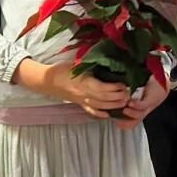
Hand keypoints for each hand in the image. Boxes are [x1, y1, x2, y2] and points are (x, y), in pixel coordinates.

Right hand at [13, 60, 129, 117]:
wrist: (47, 80)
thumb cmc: (63, 70)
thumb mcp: (79, 64)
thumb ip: (93, 65)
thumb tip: (109, 62)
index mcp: (85, 82)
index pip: (104, 88)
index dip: (116, 88)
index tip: (125, 84)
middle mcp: (84, 94)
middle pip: (105, 99)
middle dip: (118, 98)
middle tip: (129, 94)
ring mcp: (81, 101)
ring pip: (100, 107)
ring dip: (113, 106)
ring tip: (124, 103)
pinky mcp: (79, 104)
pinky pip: (91, 111)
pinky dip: (101, 114)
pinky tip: (109, 114)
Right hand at [114, 76, 169, 129]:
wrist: (163, 81)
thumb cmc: (150, 88)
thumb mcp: (138, 95)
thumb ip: (128, 98)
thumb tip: (115, 99)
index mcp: (140, 110)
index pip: (132, 122)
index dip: (123, 125)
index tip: (115, 122)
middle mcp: (144, 110)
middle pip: (134, 122)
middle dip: (124, 122)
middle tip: (116, 117)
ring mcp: (148, 106)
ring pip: (138, 115)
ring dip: (130, 113)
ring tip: (123, 109)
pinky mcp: (151, 99)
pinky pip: (143, 105)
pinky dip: (136, 105)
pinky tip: (130, 102)